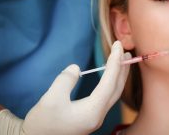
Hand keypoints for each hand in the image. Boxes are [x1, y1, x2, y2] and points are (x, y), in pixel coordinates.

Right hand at [0, 41, 129, 134]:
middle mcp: (99, 114)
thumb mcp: (50, 99)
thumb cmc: (42, 123)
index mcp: (93, 110)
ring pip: (114, 92)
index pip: (109, 82)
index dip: (115, 61)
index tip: (117, 45)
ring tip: (122, 59)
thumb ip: (65, 80)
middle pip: (117, 87)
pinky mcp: (92, 116)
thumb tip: (76, 68)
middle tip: (125, 50)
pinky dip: (112, 82)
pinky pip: (108, 96)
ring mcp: (96, 116)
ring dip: (119, 75)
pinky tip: (109, 75)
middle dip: (123, 67)